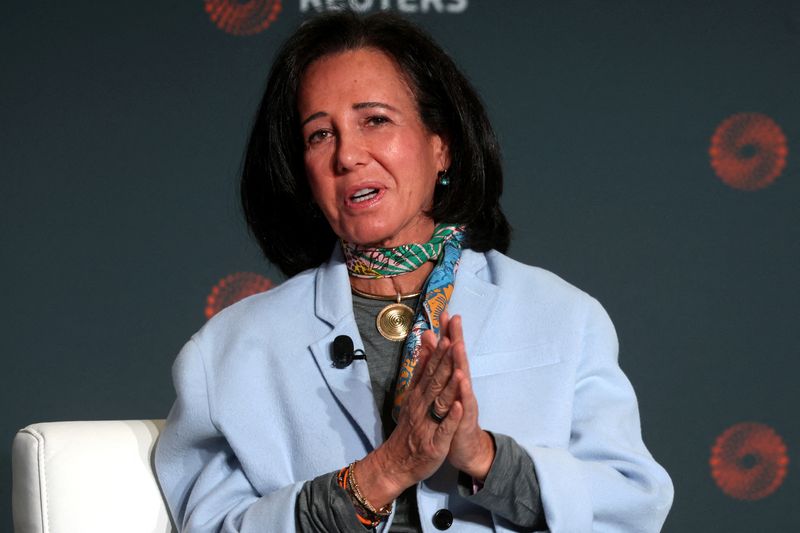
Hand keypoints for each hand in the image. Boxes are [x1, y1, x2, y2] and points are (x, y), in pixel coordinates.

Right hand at [357, 321, 464, 507]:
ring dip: (448, 384)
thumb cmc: (409, 428)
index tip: (445, 330)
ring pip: (439, 401)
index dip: (438, 349)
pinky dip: (451, 416)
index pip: (429, 368)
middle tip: (451, 339)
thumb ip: (419, 371)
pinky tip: (458, 405)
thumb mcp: (412, 396)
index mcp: (418, 394)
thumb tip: (424, 345)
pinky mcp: (435, 442)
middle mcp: (421, 405)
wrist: (396, 462)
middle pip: (434, 379)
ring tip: (458, 368)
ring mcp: (428, 423)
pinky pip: (444, 428)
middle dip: (443, 360)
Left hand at [433, 313, 494, 480]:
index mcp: (454, 380)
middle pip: (459, 360)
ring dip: (461, 362)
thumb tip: (432, 339)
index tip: (445, 312)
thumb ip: (438, 363)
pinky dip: (464, 395)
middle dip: (456, 339)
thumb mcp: (444, 389)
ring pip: (463, 381)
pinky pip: (465, 407)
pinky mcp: (466, 420)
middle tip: (455, 319)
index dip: (448, 333)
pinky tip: (463, 383)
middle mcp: (462, 388)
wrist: (464, 448)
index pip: (450, 353)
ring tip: (457, 345)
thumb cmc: (451, 416)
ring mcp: (466, 403)